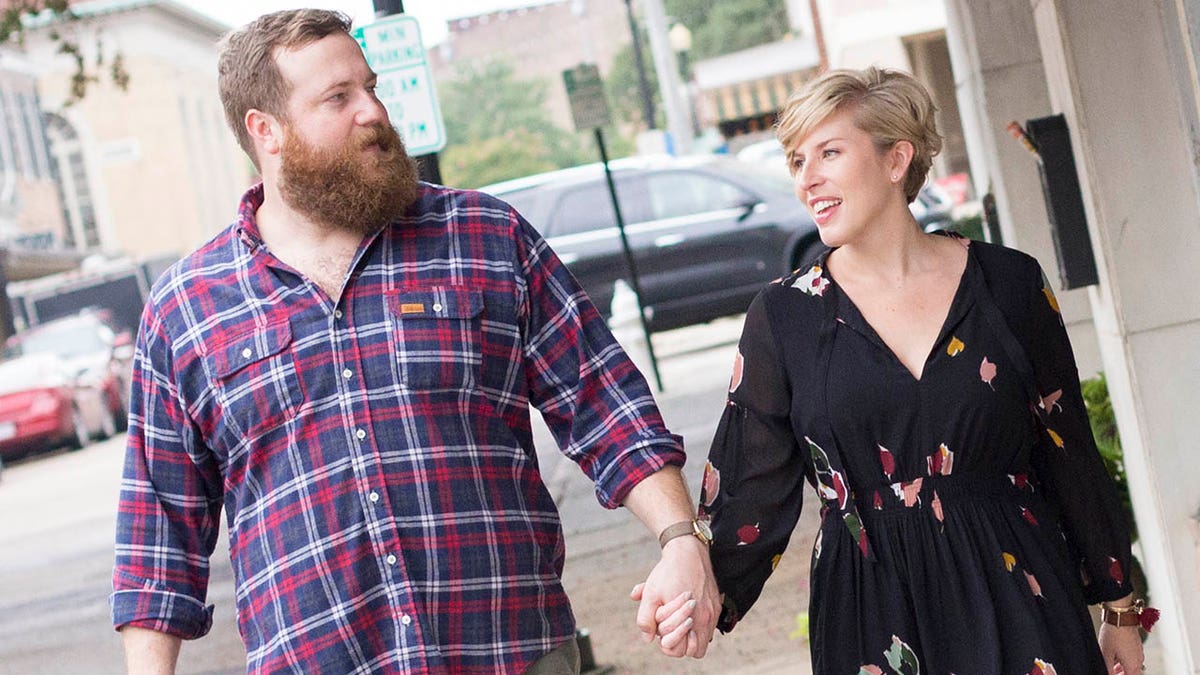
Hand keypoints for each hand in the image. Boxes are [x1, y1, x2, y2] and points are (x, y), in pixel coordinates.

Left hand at [629, 536, 718, 657]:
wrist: (687, 550)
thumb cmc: (668, 573)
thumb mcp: (651, 594)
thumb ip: (646, 619)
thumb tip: (648, 638)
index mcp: (692, 619)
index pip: (685, 650)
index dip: (671, 644)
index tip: (662, 632)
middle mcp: (707, 617)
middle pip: (697, 649)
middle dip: (682, 641)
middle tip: (670, 627)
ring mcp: (714, 610)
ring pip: (704, 636)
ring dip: (691, 632)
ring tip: (678, 618)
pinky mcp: (716, 602)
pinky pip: (709, 622)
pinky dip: (698, 620)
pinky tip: (686, 608)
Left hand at [1099, 623, 1143, 673]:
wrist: (1121, 617)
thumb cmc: (1113, 634)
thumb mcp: (1105, 654)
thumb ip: (1107, 668)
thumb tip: (1107, 674)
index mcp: (1132, 666)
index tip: (1111, 674)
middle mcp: (1139, 661)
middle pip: (1132, 674)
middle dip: (1121, 674)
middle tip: (1111, 671)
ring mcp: (1139, 653)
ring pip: (1132, 667)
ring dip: (1122, 669)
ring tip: (1110, 665)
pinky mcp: (1137, 646)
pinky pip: (1132, 658)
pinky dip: (1124, 661)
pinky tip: (1115, 656)